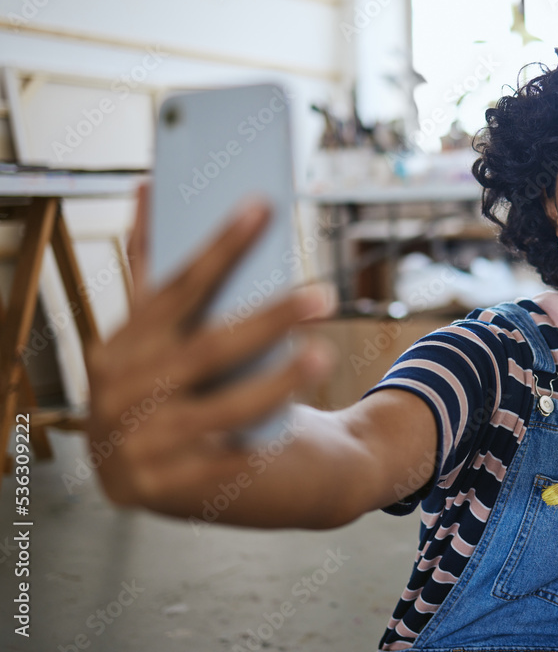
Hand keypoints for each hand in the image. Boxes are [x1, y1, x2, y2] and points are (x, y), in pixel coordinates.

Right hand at [85, 184, 334, 507]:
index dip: (220, 247)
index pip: (174, 289)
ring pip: (220, 409)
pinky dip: (253, 449)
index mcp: (115, 348)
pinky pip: (220, 467)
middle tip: (321, 295)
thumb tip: (152, 184)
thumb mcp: (163, 338)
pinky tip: (288, 433)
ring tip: (323, 355)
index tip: (262, 207)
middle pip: (205, 348)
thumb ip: (156, 271)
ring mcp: (133, 448)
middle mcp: (115, 396)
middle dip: (267, 318)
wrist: (172, 481)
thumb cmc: (179, 390)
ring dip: (277, 383)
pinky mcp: (161, 493)